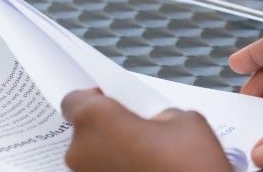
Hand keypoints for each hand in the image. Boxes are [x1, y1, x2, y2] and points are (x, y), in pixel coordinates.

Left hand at [61, 89, 230, 171]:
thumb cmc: (188, 167)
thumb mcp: (185, 121)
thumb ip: (158, 113)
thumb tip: (155, 121)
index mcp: (94, 119)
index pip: (74, 100)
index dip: (94, 99)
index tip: (113, 102)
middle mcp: (80, 151)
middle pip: (85, 131)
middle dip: (109, 130)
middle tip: (140, 133)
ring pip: (94, 157)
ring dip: (114, 154)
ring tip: (148, 158)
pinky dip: (118, 171)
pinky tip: (144, 171)